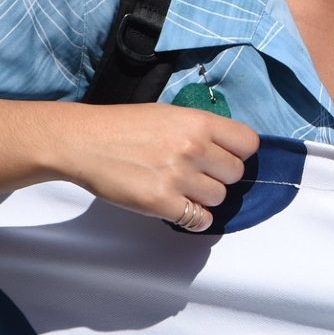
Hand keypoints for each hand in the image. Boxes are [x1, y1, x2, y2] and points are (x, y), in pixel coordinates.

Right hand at [58, 103, 259, 232]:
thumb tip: (226, 150)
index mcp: (199, 122)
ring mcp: (178, 177)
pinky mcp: (161, 203)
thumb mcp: (171, 114)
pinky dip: (194, 218)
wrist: (85, 142)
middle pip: (236, 174)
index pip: (248, 144)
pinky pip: (199, 220)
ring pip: (219, 198)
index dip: (239, 153)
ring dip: (205, 197)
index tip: (226, 157)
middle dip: (221, 176)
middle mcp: (194, 148)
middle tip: (199, 174)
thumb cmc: (124, 126)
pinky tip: (180, 207)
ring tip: (183, 189)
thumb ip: (201, 130)